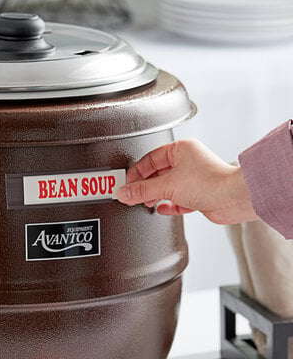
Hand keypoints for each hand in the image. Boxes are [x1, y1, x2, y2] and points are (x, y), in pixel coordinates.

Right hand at [116, 139, 258, 224]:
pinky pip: (177, 200)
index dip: (136, 173)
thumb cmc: (211, 182)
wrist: (234, 199)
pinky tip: (162, 208)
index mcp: (180, 150)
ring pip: (166, 187)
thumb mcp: (167, 185)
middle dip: (143, 186)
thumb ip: (142, 190)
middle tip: (130, 195)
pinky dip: (168, 205)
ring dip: (154, 196)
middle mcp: (188, 162)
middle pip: (157, 174)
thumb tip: (124, 192)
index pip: (149, 159)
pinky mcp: (198, 195)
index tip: (125, 184)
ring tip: (143, 202)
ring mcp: (193, 179)